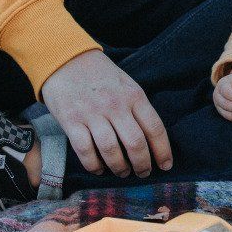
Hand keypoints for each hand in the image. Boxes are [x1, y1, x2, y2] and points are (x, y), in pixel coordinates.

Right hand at [39, 50, 171, 177]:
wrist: (65, 59)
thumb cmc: (100, 75)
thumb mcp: (126, 84)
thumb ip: (137, 107)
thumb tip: (151, 138)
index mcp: (133, 95)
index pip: (155, 128)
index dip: (163, 151)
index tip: (166, 165)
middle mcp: (115, 105)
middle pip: (135, 144)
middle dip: (142, 165)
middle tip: (143, 173)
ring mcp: (92, 113)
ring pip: (112, 151)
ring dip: (120, 168)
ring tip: (122, 172)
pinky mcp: (71, 121)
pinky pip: (86, 151)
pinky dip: (94, 165)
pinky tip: (99, 169)